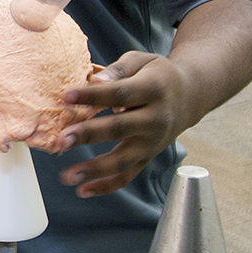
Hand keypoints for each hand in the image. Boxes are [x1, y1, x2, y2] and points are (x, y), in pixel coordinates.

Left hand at [50, 51, 189, 197]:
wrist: (189, 97)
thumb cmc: (156, 75)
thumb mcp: (141, 62)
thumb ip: (116, 71)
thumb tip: (92, 80)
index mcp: (153, 89)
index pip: (119, 93)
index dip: (92, 96)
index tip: (66, 97)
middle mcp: (155, 119)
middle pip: (120, 128)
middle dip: (89, 135)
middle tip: (62, 140)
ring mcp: (153, 142)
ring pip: (123, 159)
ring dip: (94, 169)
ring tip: (67, 175)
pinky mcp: (148, 157)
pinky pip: (128, 175)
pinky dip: (106, 185)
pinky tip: (83, 190)